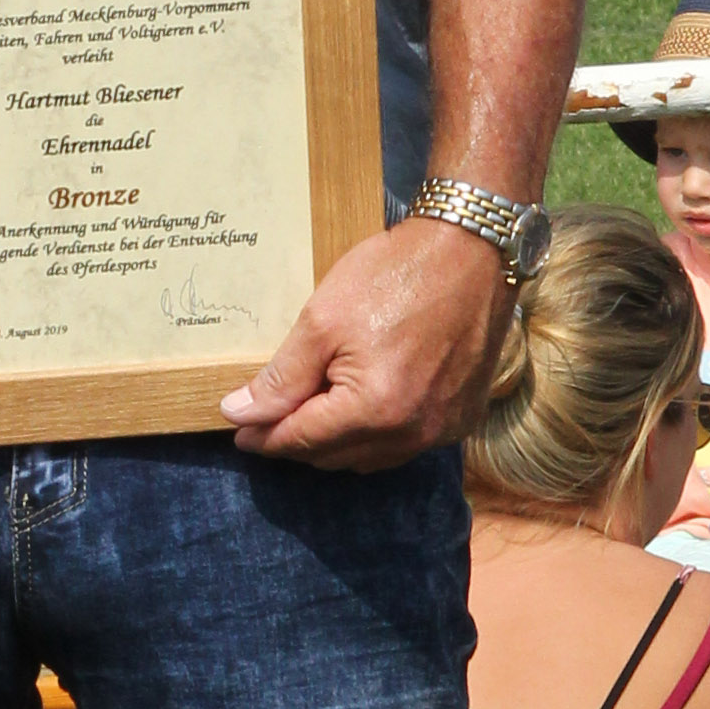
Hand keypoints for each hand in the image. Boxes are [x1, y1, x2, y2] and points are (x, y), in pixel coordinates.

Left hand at [221, 215, 506, 470]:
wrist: (471, 251)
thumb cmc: (394, 275)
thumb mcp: (322, 320)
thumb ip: (281, 377)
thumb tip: (238, 413)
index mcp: (373, 410)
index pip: (302, 441)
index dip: (264, 437)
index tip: (238, 432)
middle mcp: (412, 434)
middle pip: (335, 457)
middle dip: (298, 439)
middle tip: (268, 417)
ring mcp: (443, 430)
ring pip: (370, 457)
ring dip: (336, 441)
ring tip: (311, 409)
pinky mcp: (462, 418)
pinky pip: (405, 444)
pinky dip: (376, 433)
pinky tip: (361, 405)